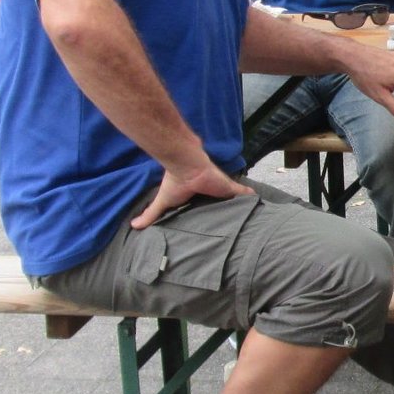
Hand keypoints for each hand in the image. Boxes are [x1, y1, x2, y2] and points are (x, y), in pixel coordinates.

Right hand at [131, 161, 249, 228]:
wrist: (186, 165)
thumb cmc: (175, 182)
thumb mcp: (163, 202)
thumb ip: (151, 213)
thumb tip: (134, 226)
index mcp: (197, 198)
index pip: (205, 208)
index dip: (210, 215)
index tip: (215, 228)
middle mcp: (211, 193)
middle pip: (222, 206)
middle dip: (228, 214)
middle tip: (237, 228)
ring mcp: (222, 190)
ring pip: (234, 201)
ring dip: (241, 208)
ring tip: (251, 222)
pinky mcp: (230, 188)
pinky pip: (243, 194)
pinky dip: (251, 197)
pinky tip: (260, 204)